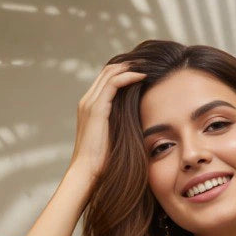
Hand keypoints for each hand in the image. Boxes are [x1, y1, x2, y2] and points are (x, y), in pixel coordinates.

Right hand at [68, 58, 147, 192]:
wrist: (87, 173)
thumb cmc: (103, 163)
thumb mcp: (115, 138)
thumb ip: (123, 126)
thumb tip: (142, 122)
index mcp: (90, 107)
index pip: (107, 79)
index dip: (125, 71)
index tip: (145, 71)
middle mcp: (87, 101)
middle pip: (108, 71)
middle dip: (129, 64)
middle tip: (148, 62)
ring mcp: (90, 103)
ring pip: (110, 73)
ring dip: (130, 67)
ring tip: (148, 65)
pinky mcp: (96, 109)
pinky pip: (113, 84)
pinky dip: (128, 77)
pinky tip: (143, 76)